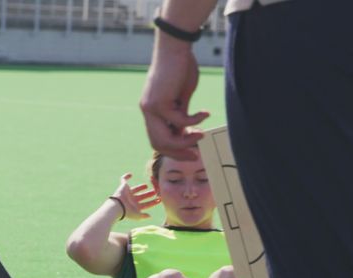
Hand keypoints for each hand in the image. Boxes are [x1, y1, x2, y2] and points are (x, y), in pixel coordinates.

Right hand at [111, 173, 159, 219]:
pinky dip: (126, 177)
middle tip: (154, 192)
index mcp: (136, 206)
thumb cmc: (127, 212)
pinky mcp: (123, 187)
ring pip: (135, 189)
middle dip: (148, 194)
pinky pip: (123, 180)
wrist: (117, 206)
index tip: (159, 200)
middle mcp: (132, 200)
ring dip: (141, 187)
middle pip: (142, 196)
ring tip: (146, 186)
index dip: (153, 202)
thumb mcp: (137, 216)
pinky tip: (130, 174)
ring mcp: (128, 193)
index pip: (146, 204)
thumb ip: (143, 216)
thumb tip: (149, 216)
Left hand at [139, 37, 209, 159]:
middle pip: (158, 144)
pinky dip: (195, 120)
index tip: (192, 151)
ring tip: (201, 134)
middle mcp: (147, 111)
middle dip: (178, 152)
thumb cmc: (180, 68)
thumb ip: (181, 114)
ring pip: (164, 139)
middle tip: (195, 153)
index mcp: (151, 111)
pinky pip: (179, 121)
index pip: (157, 139)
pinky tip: (205, 113)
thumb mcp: (181, 96)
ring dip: (185, 141)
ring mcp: (151, 108)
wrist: (175, 48)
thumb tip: (185, 131)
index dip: (174, 149)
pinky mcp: (159, 103)